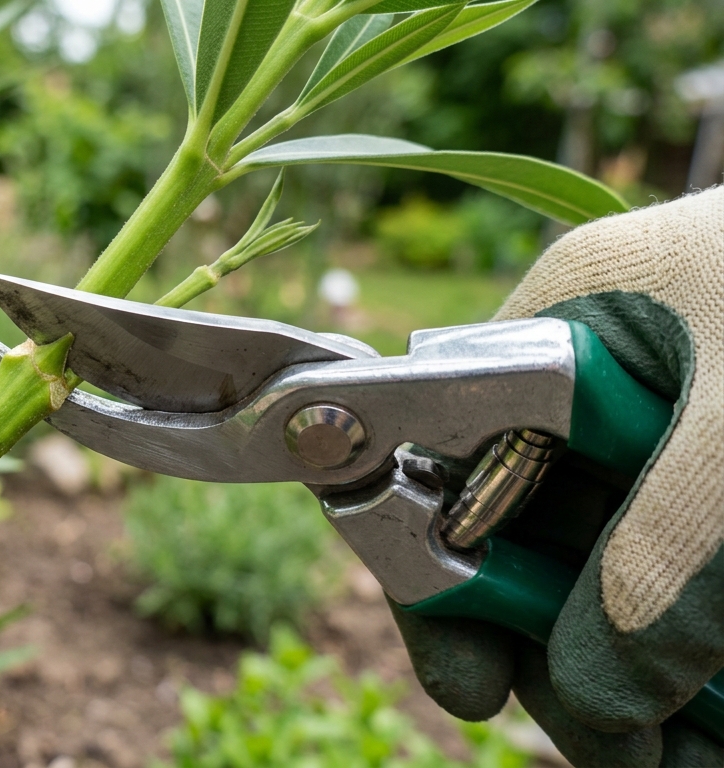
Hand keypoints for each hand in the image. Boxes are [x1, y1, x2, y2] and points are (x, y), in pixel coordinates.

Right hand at [387, 187, 723, 766]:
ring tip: (691, 761)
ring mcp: (688, 427)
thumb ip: (660, 566)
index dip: (449, 576)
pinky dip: (717, 656)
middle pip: (546, 539)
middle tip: (628, 756)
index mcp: (575, 324)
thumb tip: (595, 694)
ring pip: (632, 572)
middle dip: (577, 658)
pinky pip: (703, 576)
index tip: (479, 686)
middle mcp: (616, 378)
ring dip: (656, 679)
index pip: (458, 460)